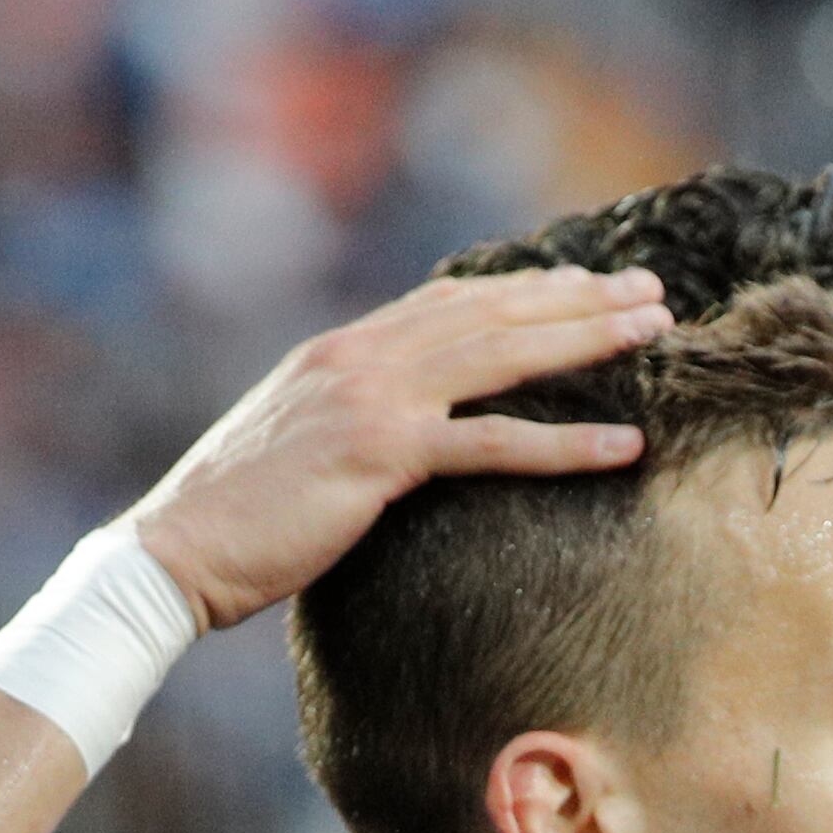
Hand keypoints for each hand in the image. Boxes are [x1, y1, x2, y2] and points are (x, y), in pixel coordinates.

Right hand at [128, 266, 672, 629]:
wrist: (175, 550)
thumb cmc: (237, 516)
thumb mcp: (300, 444)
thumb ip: (353, 418)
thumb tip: (401, 428)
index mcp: (343, 350)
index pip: (451, 301)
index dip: (525, 288)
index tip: (586, 282)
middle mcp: (361, 356)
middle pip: (492, 310)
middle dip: (578, 296)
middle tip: (651, 290)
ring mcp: (372, 398)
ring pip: (503, 352)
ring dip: (588, 338)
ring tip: (657, 331)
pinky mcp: (382, 453)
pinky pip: (494, 444)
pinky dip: (566, 444)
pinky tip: (625, 443)